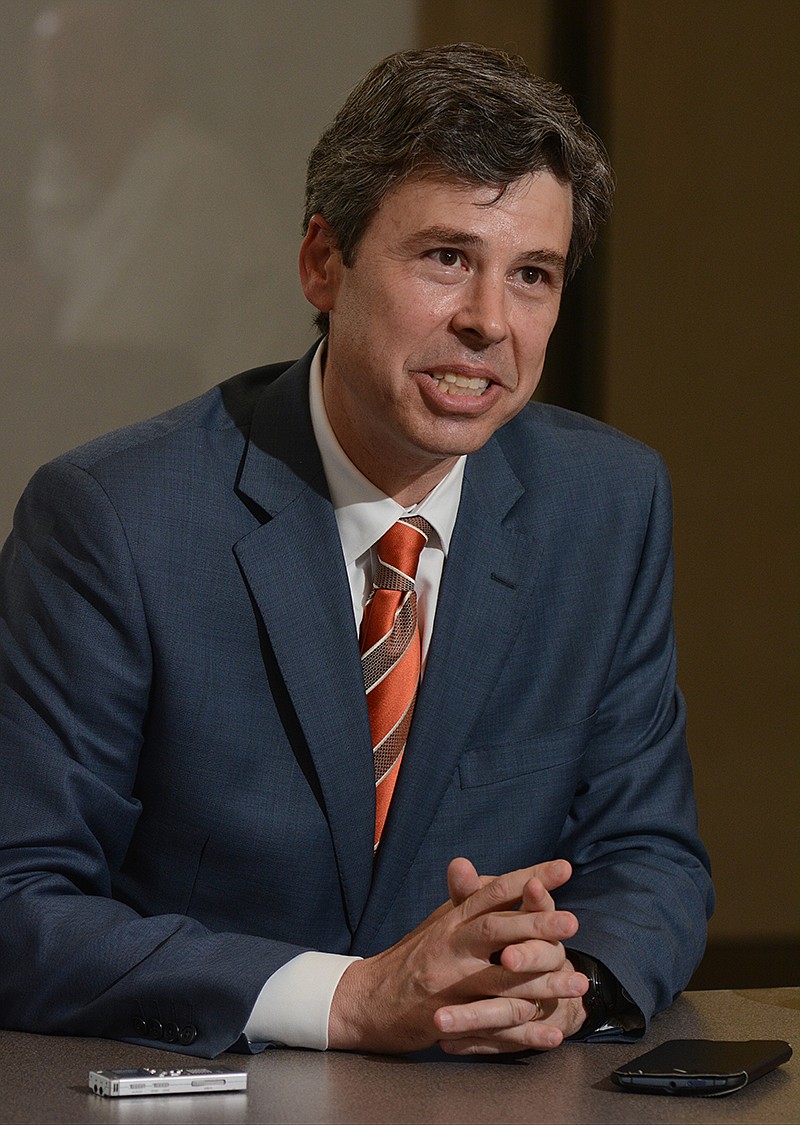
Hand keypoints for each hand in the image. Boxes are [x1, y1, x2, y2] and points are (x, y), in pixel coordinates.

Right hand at [328, 858, 587, 1054]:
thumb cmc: (413, 957)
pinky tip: (553, 1033)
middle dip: (537, 924)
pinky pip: (494, 1028)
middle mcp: (449, 946)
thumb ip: (462, 899)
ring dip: (544, 984)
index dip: (529, 878)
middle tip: (573, 921)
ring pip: (501, 982)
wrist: (367, 1000)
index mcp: (452, 919)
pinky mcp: (447, 1020)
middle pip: (496, 930)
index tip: (564, 868)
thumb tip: (470, 864)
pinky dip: (526, 1034)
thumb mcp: (439, 922)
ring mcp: (447, 985)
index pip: (494, 891)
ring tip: (578, 983)